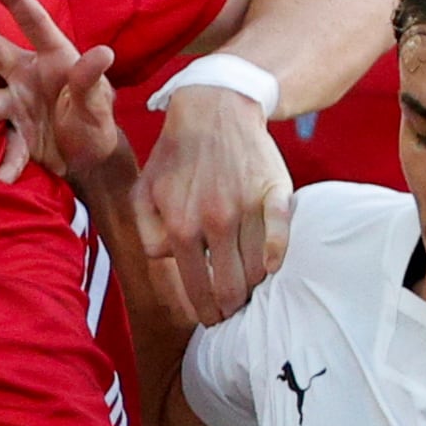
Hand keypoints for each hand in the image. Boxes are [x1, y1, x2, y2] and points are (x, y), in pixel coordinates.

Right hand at [0, 0, 129, 200]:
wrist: (90, 162)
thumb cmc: (96, 122)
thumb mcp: (98, 104)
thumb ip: (92, 81)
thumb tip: (103, 52)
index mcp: (54, 59)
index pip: (35, 24)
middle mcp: (27, 76)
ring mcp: (16, 105)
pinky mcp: (14, 134)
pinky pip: (4, 146)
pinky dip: (4, 162)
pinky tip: (3, 177)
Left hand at [133, 85, 293, 326]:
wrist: (214, 106)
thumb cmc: (177, 154)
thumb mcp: (144, 191)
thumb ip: (149, 233)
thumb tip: (172, 260)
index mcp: (181, 226)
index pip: (196, 286)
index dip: (206, 309)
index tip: (213, 318)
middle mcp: (214, 221)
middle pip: (230, 287)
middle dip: (231, 307)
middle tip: (234, 312)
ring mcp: (246, 207)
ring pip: (256, 268)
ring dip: (253, 285)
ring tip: (250, 288)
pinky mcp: (274, 192)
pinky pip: (281, 235)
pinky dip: (278, 255)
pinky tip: (272, 266)